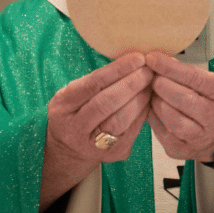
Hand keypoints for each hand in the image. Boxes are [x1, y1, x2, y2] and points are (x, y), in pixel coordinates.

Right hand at [39, 52, 152, 210]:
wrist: (70, 149)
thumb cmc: (76, 112)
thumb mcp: (73, 94)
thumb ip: (95, 81)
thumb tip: (131, 61)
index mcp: (62, 106)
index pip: (92, 84)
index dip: (117, 70)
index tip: (137, 58)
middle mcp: (75, 128)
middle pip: (106, 103)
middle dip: (131, 84)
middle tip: (148, 70)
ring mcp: (93, 144)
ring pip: (120, 120)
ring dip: (140, 99)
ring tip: (151, 84)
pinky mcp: (112, 154)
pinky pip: (132, 131)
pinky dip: (143, 113)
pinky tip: (149, 100)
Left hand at [144, 52, 213, 162]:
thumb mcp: (213, 81)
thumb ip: (189, 73)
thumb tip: (161, 63)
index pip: (193, 78)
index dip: (169, 68)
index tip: (153, 59)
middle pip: (183, 99)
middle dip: (162, 85)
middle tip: (152, 77)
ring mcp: (199, 137)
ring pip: (171, 118)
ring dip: (157, 102)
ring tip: (154, 93)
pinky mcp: (182, 149)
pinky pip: (161, 130)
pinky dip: (153, 115)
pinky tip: (153, 107)